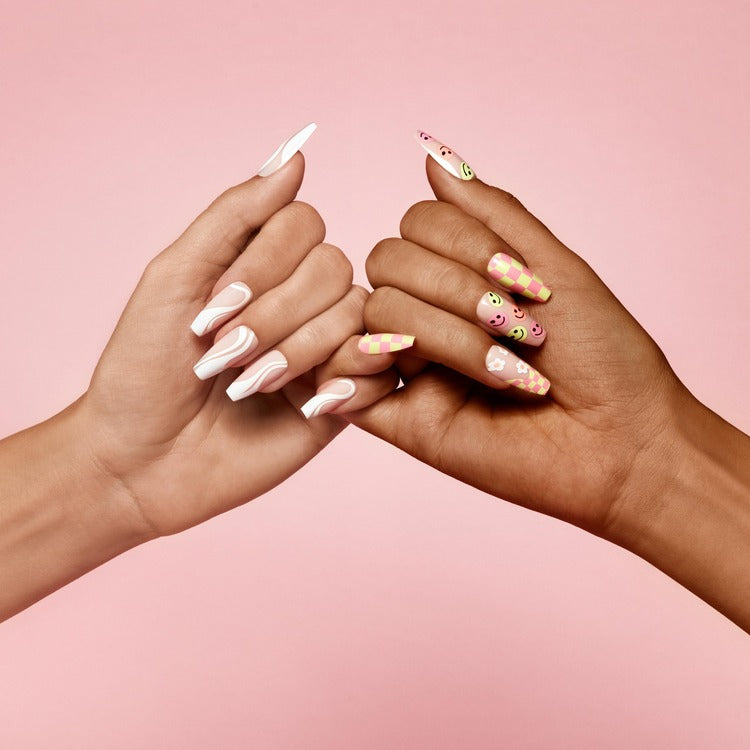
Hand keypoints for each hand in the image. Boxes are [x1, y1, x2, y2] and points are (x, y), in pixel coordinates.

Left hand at [76, 150, 396, 537]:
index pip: (306, 224)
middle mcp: (303, 300)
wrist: (142, 461)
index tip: (212, 309)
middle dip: (277, 315)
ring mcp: (327, 349)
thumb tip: (296, 154)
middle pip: (336, 268)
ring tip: (251, 387)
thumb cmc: (145, 369)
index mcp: (264, 266)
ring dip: (300, 352)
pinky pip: (384, 370)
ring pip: (360, 317)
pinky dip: (348, 384)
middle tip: (226, 357)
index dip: (265, 264)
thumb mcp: (175, 276)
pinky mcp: (346, 400)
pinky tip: (307, 406)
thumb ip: (235, 214)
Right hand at [349, 140, 749, 629]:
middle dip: (456, 287)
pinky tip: (416, 379)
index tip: (525, 281)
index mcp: (458, 279)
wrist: (622, 441)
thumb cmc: (601, 355)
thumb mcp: (552, 263)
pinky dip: (364, 365)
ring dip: (446, 334)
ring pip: (375, 312)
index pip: (415, 224)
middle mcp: (426, 315)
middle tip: (517, 327)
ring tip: (505, 371)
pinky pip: (342, 379)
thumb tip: (428, 150)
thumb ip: (489, 209)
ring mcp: (407, 367)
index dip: (464, 243)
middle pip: (386, 261)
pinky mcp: (395, 419)